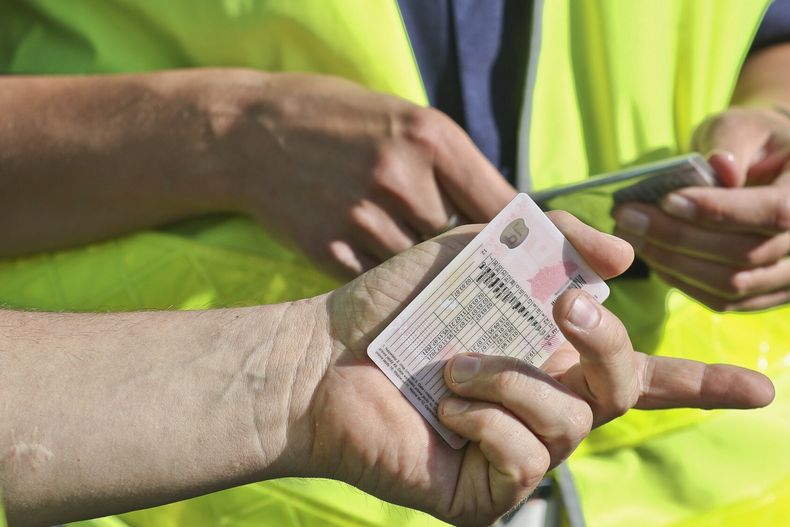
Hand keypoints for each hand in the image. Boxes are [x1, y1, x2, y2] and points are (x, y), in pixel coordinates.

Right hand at [217, 71, 516, 277]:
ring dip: (423, 270)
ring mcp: (364, 218)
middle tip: (464, 262)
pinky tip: (375, 261)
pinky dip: (385, 279)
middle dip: (463, 252)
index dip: (516, 236)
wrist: (248, 134)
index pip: (498, 204)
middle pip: (461, 242)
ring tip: (408, 255)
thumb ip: (450, 164)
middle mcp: (401, 177)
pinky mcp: (331, 250)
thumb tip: (498, 219)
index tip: (524, 256)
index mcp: (430, 138)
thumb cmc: (336, 122)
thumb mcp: (402, 119)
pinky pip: (381, 281)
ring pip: (421, 269)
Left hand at [287, 211, 774, 525]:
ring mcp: (521, 453)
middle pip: (628, 388)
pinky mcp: (490, 492)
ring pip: (571, 421)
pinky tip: (448, 408)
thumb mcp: (478, 250)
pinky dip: (487, 418)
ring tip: (456, 366)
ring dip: (514, 377)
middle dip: (605, 343)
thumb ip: (551, 240)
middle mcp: (548, 408)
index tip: (763, 391)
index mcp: (553, 361)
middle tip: (562, 311)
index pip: (645, 375)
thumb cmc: (397, 307)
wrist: (324, 355)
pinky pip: (525, 456)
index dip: (706, 384)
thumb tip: (624, 258)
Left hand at [613, 107, 789, 310]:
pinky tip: (657, 261)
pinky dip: (688, 285)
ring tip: (636, 239)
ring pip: (739, 284)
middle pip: (752, 252)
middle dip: (683, 238)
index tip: (667, 201)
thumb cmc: (752, 140)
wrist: (773, 164)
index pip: (777, 210)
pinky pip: (732, 301)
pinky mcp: (783, 290)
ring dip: (679, 265)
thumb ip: (728, 143)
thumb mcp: (739, 123)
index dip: (719, 211)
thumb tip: (717, 169)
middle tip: (630, 220)